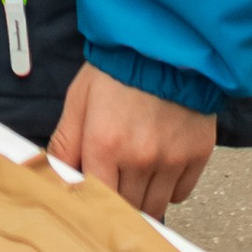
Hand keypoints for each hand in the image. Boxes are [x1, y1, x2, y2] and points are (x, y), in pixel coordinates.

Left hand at [47, 66, 215, 217]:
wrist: (166, 42)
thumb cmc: (119, 68)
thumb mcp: (79, 99)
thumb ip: (65, 144)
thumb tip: (54, 178)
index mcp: (104, 143)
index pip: (96, 200)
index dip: (92, 202)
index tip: (92, 197)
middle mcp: (140, 157)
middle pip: (126, 208)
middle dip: (118, 199)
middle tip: (114, 179)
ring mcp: (172, 159)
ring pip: (155, 206)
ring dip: (143, 197)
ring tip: (137, 170)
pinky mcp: (197, 154)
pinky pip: (181, 193)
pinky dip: (169, 187)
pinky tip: (160, 164)